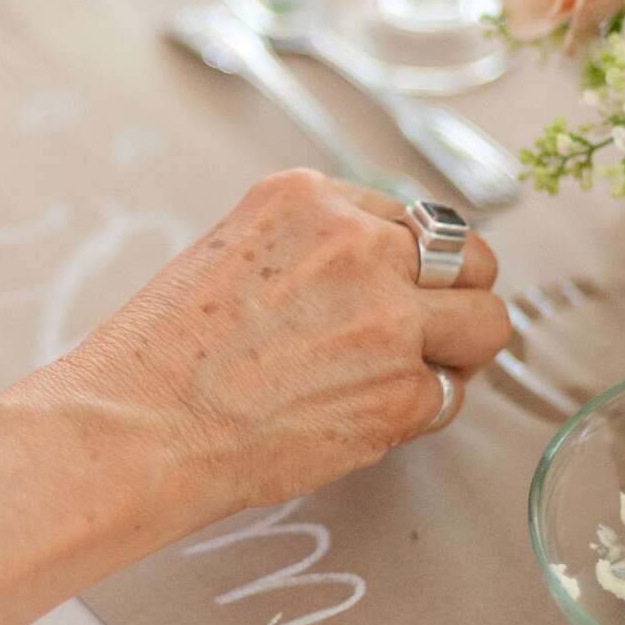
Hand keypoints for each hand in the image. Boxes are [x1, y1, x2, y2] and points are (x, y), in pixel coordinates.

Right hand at [52, 170, 510, 516]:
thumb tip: (371, 279)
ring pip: (486, 324)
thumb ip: (309, 253)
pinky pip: (448, 396)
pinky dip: (420, 412)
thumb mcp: (231, 252)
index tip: (398, 291)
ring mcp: (390, 317)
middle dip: (459, 296)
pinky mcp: (403, 392)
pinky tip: (366, 418)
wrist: (138, 425)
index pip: (411, 217)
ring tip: (413, 378)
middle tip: (433, 331)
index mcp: (310, 199)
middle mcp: (359, 244)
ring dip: (460, 354)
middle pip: (471, 257)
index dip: (411, 264)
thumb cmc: (160, 358)